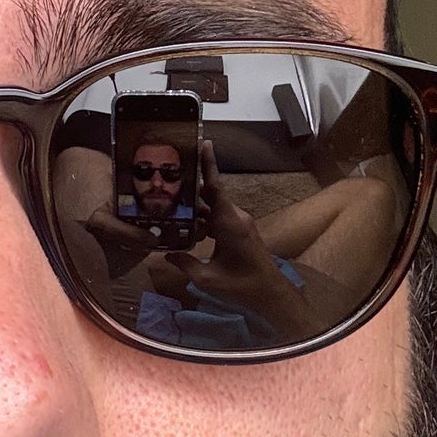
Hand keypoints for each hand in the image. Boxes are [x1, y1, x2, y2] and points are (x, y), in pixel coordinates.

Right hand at [161, 143, 320, 341]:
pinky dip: (205, 219)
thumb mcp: (207, 278)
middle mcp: (236, 217)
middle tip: (169, 177)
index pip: (215, 187)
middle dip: (192, 186)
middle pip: (211, 195)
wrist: (270, 295)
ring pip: (214, 208)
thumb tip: (165, 253)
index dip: (208, 164)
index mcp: (229, 223)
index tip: (203, 142)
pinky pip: (220, 218)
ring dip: (197, 208)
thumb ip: (185, 264)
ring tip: (172, 204)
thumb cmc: (241, 286)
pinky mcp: (241, 231)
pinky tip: (189, 225)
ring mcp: (240, 224)